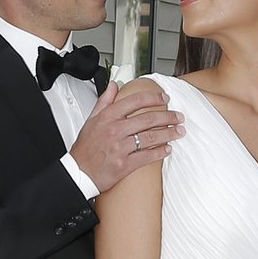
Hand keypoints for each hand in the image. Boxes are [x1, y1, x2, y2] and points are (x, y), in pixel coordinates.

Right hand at [72, 78, 182, 192]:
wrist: (78, 172)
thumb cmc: (85, 148)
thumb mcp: (91, 120)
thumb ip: (104, 101)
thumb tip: (114, 86)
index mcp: (108, 117)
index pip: (135, 101)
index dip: (153, 98)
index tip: (164, 98)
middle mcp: (115, 130)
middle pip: (148, 118)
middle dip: (168, 116)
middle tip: (178, 117)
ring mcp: (120, 147)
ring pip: (150, 137)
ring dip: (168, 133)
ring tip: (179, 131)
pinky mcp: (124, 164)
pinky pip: (146, 156)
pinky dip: (159, 152)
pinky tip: (167, 149)